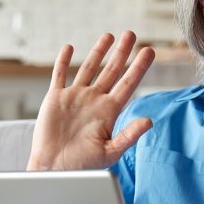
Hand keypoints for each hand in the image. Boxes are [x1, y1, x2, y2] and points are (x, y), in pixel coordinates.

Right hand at [27, 31, 155, 170]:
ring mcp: (75, 97)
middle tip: (131, 34)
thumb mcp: (110, 152)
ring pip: (89, 68)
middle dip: (122, 52)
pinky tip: (69, 48)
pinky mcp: (56, 98)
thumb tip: (149, 121)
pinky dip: (63, 61)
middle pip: (111, 70)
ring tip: (108, 36)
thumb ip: (129, 135)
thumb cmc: (83, 165)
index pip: (128, 84)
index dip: (139, 67)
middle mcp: (94, 100)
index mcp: (109, 111)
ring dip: (98, 52)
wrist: (54, 169)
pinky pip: (60, 75)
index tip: (149, 51)